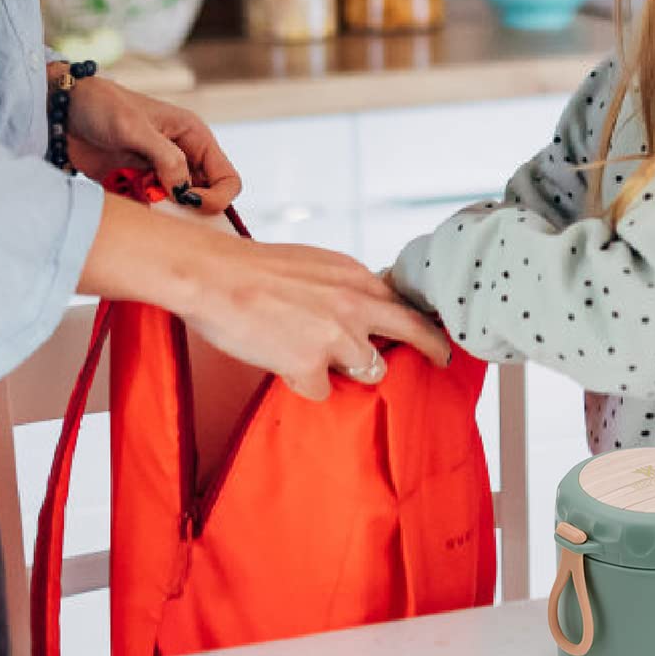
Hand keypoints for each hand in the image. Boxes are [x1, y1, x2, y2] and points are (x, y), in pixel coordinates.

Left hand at [62, 75, 241, 211]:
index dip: (216, 198)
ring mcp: (158, 174)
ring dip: (161, 213)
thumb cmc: (101, 106)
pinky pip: (150, 210)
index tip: (187, 202)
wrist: (59, 110)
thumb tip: (184, 191)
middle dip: (188, 211)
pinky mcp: (135, 186)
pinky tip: (122, 198)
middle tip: (161, 207)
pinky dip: (141, 213)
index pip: (227, 178)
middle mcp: (182, 157)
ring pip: (177, 209)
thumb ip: (165, 158)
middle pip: (205, 198)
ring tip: (136, 198)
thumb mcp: (134, 128)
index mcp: (193, 138)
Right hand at [171, 220, 452, 401]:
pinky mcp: (311, 365)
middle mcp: (354, 303)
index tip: (433, 331)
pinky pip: (323, 390)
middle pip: (411, 331)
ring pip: (369, 369)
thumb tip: (361, 306)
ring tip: (313, 356)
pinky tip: (283, 365)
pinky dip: (305, 383)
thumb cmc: (252, 270)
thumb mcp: (312, 265)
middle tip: (442, 358)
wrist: (213, 277)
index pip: (402, 301)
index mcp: (353, 276)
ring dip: (348, 370)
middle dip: (432, 347)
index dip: (419, 320)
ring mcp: (336, 336)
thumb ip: (342, 286)